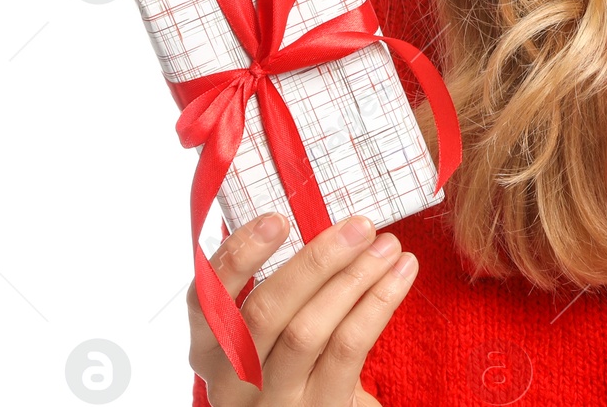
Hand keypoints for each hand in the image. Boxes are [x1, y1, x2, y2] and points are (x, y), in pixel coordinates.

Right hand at [188, 211, 418, 405]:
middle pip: (264, 313)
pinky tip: (401, 272)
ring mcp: (274, 401)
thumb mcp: (272, 332)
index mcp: (211, 348)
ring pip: (307, 331)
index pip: (205, 299)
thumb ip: (283, 285)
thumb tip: (328, 220)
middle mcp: (232, 380)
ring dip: (353, 278)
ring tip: (387, 245)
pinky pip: (347, 348)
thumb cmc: (297, 363)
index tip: (276, 219)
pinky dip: (377, 302)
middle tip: (359, 226)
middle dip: (314, 262)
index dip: (236, 256)